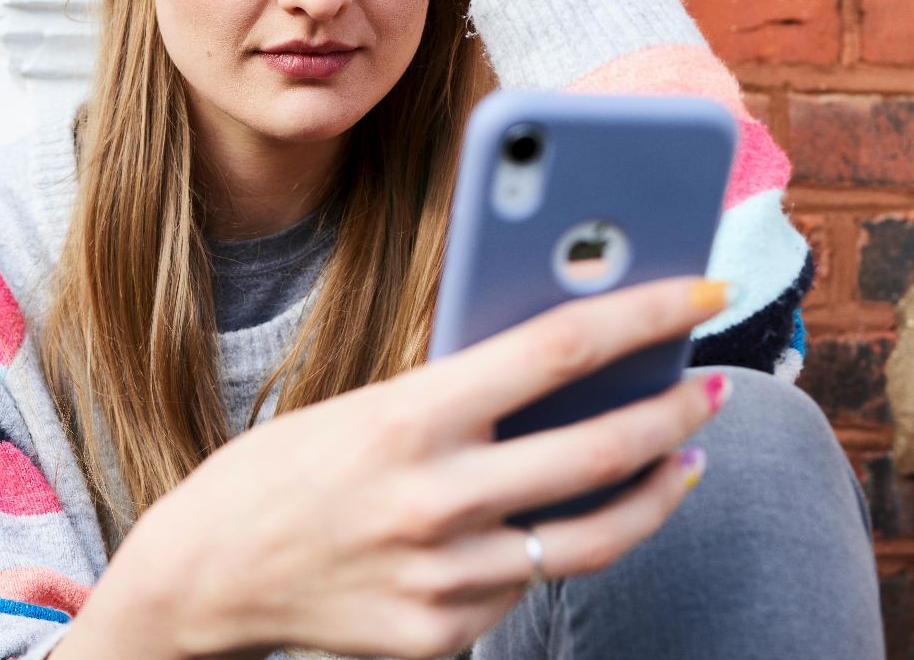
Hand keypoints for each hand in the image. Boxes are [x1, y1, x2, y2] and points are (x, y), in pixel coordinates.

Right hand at [122, 277, 730, 658]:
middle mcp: (435, 500)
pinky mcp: (441, 638)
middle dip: (677, 411)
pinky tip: (570, 519)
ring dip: (655, 490)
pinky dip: (556, 545)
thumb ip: (457, 391)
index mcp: (410, 418)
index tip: (702, 288)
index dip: (647, 312)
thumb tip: (567, 360)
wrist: (202, 579)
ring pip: (594, 536)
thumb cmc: (283, 470)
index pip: (559, 348)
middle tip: (712, 387)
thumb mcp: (362, 405)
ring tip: (683, 460)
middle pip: (603, 448)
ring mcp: (444, 579)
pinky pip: (529, 585)